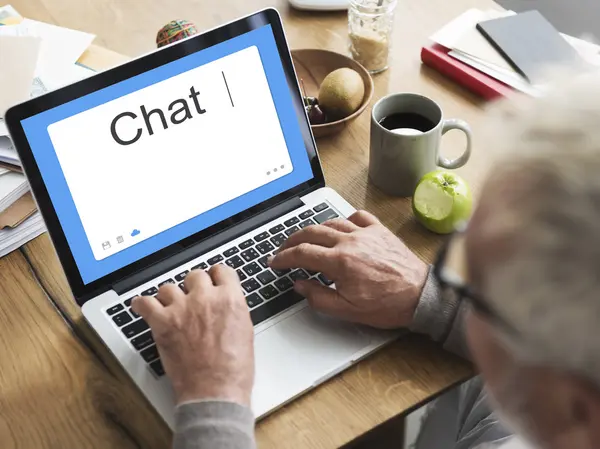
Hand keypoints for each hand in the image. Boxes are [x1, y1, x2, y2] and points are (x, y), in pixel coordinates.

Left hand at [132, 265, 253, 405]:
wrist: (215, 392)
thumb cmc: (233, 370)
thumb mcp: (245, 331)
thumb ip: (233, 310)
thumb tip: (225, 305)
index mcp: (230, 299)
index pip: (222, 270)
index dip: (216, 277)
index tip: (213, 281)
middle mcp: (206, 298)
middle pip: (195, 275)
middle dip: (194, 286)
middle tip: (193, 299)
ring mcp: (182, 308)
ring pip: (169, 287)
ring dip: (170, 297)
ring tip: (170, 307)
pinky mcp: (163, 322)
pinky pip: (145, 303)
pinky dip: (142, 305)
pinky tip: (143, 307)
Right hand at [269, 211, 427, 328]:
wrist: (420, 296)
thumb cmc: (388, 304)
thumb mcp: (347, 310)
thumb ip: (318, 297)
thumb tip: (300, 285)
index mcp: (340, 262)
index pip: (301, 253)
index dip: (283, 258)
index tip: (275, 262)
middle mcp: (351, 242)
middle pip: (311, 233)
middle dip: (292, 240)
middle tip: (283, 248)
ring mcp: (366, 233)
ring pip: (331, 222)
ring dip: (314, 229)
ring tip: (305, 238)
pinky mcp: (379, 231)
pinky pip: (358, 216)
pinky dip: (344, 219)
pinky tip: (341, 227)